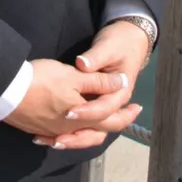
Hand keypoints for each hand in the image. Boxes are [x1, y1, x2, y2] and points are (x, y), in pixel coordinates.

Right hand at [4, 58, 138, 146]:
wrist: (6, 92)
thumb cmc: (42, 81)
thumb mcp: (72, 76)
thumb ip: (98, 82)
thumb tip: (121, 83)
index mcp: (84, 117)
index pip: (111, 118)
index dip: (126, 112)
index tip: (137, 107)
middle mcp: (72, 129)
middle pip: (98, 131)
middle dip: (115, 123)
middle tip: (127, 116)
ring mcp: (54, 132)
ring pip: (80, 136)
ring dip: (93, 131)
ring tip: (99, 123)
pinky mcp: (39, 129)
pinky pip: (61, 135)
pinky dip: (70, 133)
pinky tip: (67, 129)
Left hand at [41, 22, 151, 150]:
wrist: (130, 39)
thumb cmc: (119, 43)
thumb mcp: (107, 48)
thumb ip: (94, 58)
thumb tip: (82, 64)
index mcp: (119, 93)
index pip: (102, 108)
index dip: (86, 111)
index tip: (68, 111)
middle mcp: (113, 104)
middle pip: (98, 129)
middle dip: (77, 136)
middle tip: (56, 139)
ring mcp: (104, 105)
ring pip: (91, 132)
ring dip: (73, 139)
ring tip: (51, 141)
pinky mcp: (95, 102)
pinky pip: (85, 125)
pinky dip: (70, 132)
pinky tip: (51, 135)